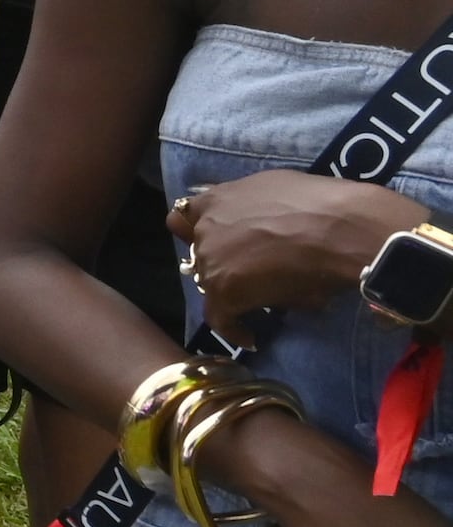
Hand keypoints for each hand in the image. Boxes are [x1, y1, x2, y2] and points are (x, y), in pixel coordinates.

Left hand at [171, 174, 433, 338]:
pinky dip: (233, 328)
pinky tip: (250, 337)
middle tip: (249, 273)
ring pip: (210, 282)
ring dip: (231, 290)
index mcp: (217, 199)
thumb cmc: (325, 206)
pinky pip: (220, 317)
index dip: (196, 234)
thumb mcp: (277, 190)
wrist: (343, 228)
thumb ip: (254, 208)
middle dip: (221, 263)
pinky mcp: (224, 289)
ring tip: (261, 299)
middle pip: (199, 254)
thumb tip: (261, 231)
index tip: (216, 245)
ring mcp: (211, 259)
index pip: (184, 219)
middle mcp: (206, 228)